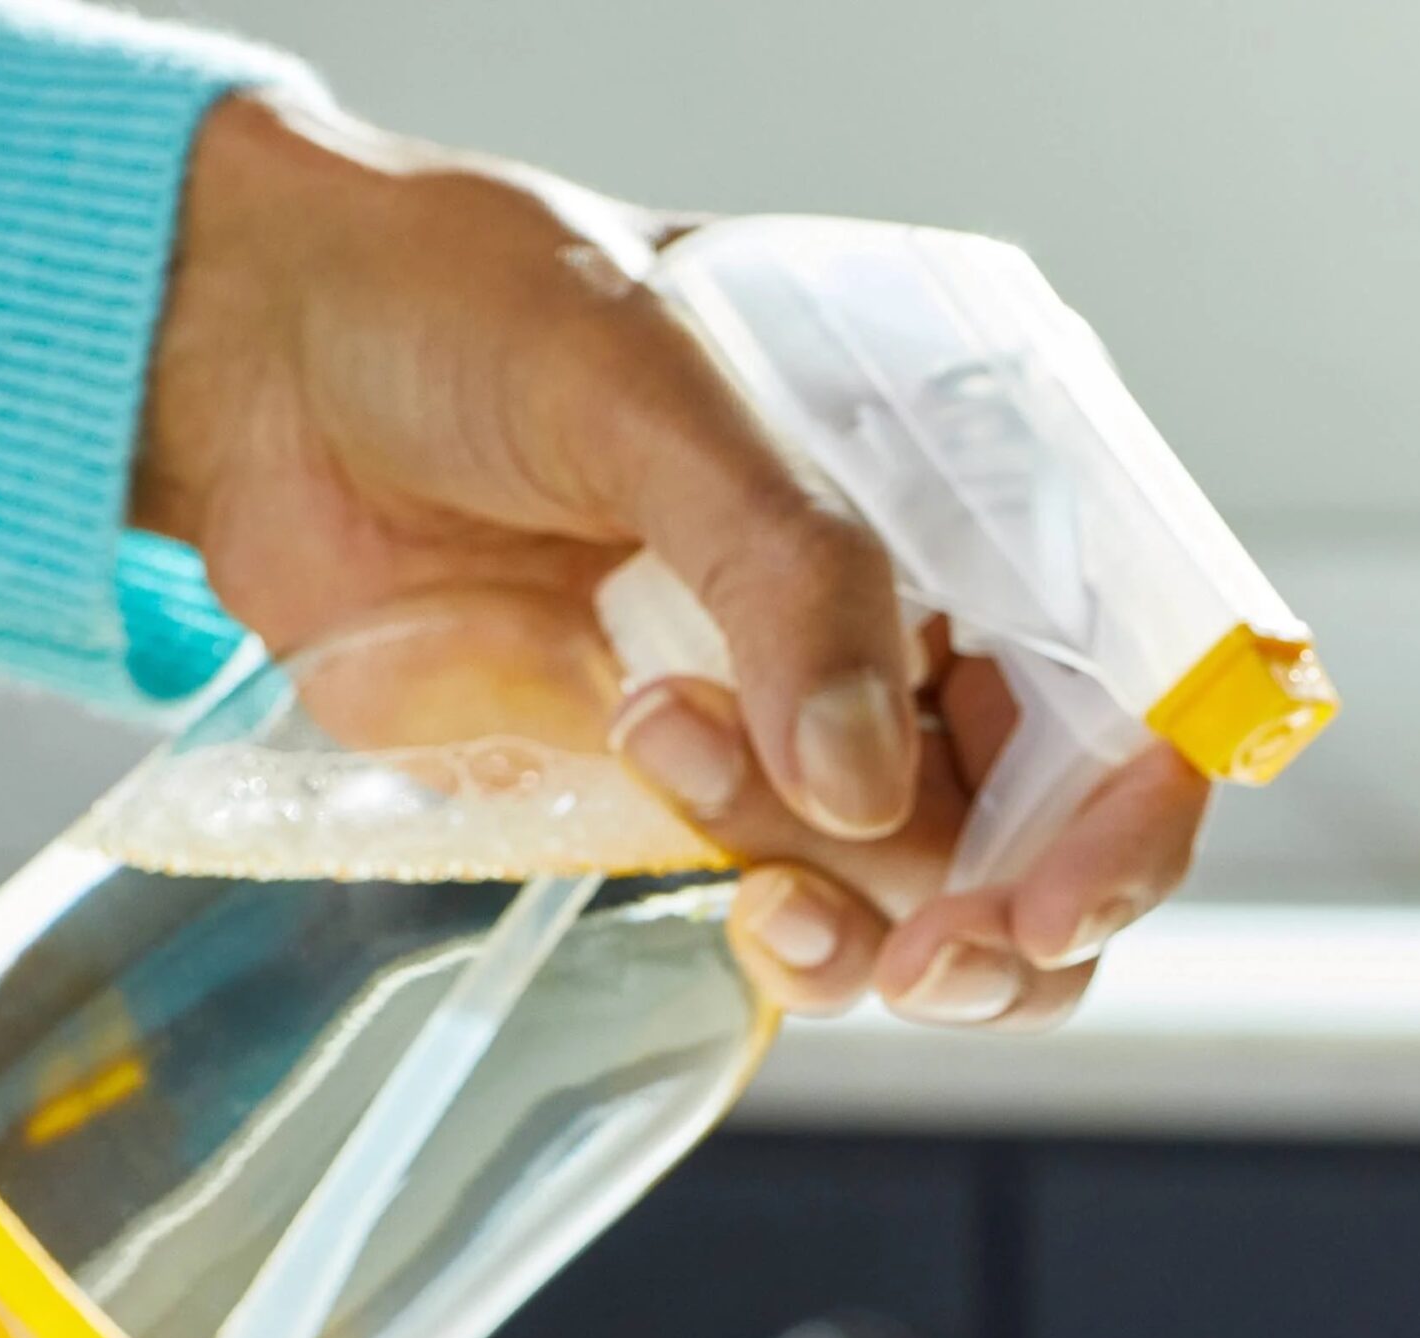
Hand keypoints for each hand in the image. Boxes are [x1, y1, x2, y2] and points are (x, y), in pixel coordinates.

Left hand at [138, 93, 1206, 1024]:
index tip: (1048, 904)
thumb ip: (788, 569)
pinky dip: (773, 922)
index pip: (1143, 675)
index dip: (1133, 812)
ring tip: (675, 746)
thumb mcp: (652, 385)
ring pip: (929, 906)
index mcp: (970, 481)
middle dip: (1002, 920)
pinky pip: (795, 916)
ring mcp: (805, 721)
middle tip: (911, 947)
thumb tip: (869, 786)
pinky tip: (676, 801)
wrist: (276, 375)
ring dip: (852, 905)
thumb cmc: (464, 308)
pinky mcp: (692, 796)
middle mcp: (919, 616)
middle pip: (1057, 836)